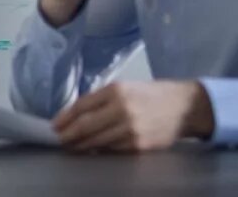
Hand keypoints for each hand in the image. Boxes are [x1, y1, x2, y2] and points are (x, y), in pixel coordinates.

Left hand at [54, 80, 215, 151]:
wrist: (183, 107)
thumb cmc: (149, 95)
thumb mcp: (123, 87)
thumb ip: (100, 99)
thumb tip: (75, 114)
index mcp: (115, 91)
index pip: (81, 106)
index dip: (65, 118)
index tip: (54, 126)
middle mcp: (121, 109)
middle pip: (86, 125)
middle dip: (69, 134)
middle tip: (59, 140)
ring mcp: (130, 129)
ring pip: (97, 140)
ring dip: (81, 145)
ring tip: (71, 146)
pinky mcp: (139, 145)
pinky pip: (112, 149)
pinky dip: (99, 149)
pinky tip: (92, 149)